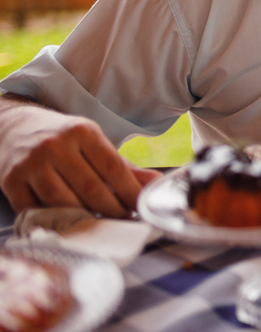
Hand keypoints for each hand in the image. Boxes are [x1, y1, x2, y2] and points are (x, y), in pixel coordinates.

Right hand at [0, 102, 160, 216]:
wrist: (14, 126)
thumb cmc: (62, 139)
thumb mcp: (92, 142)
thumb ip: (122, 165)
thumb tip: (155, 183)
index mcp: (82, 131)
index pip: (113, 167)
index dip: (129, 192)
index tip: (140, 208)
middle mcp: (56, 145)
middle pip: (90, 188)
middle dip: (112, 210)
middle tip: (123, 221)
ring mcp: (31, 164)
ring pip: (64, 202)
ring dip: (84, 219)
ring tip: (98, 224)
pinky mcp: (10, 181)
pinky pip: (35, 210)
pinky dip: (52, 221)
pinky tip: (66, 225)